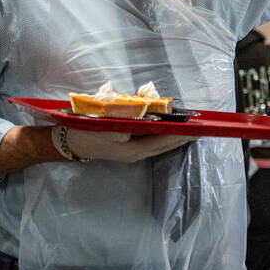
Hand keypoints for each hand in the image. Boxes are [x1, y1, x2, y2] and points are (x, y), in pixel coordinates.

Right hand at [59, 127, 195, 162]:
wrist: (67, 142)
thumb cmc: (86, 131)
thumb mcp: (107, 123)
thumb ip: (130, 119)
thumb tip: (151, 115)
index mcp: (133, 150)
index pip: (164, 141)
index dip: (181, 134)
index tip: (196, 128)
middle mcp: (136, 154)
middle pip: (166, 145)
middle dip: (183, 137)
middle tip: (201, 129)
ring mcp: (133, 153)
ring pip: (160, 145)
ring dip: (176, 137)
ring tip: (191, 130)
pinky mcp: (129, 149)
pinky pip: (152, 143)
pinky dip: (164, 137)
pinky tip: (170, 131)